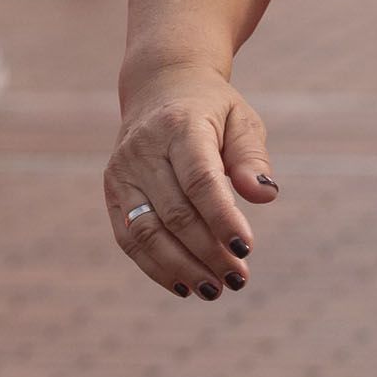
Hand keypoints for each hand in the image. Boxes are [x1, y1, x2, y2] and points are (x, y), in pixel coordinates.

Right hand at [106, 65, 275, 298]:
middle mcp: (143, 149)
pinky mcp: (112, 190)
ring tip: (214, 290)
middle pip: (175, 212)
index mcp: (179, 126)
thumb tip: (263, 196)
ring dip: (181, 267)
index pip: (199, 180)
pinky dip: (155, 267)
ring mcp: (122, 171)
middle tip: (239, 278)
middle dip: (208, 252)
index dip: (221, 218)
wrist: (159, 86)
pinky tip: (184, 285)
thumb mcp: (242, 121)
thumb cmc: (212, 110)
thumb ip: (252, 158)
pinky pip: (129, 237)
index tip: (246, 249)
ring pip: (146, 231)